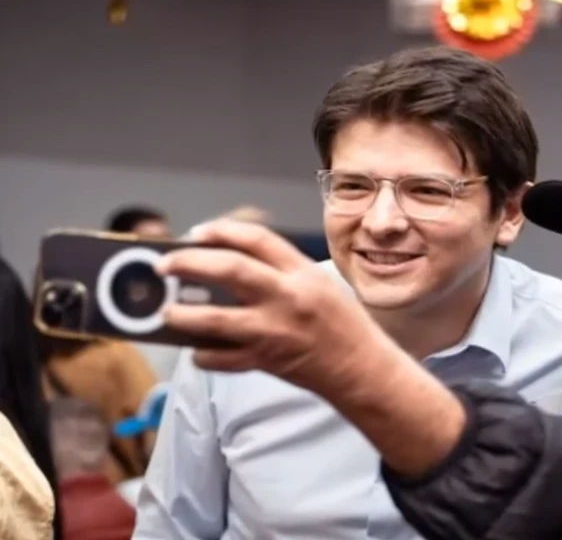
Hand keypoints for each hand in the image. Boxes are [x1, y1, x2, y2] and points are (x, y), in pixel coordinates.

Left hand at [156, 220, 466, 476]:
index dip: (221, 230)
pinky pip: (220, 358)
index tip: (197, 232)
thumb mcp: (318, 282)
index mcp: (302, 274)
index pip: (256, 239)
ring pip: (214, 319)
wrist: (361, 368)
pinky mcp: (265, 361)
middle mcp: (287, 299)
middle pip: (229, 270)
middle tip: (164, 265)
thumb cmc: (342, 324)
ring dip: (182, 314)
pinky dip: (202, 353)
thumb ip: (280, 268)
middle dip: (188, 263)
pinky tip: (197, 348)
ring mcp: (274, 332)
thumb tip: (228, 258)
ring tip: (167, 311)